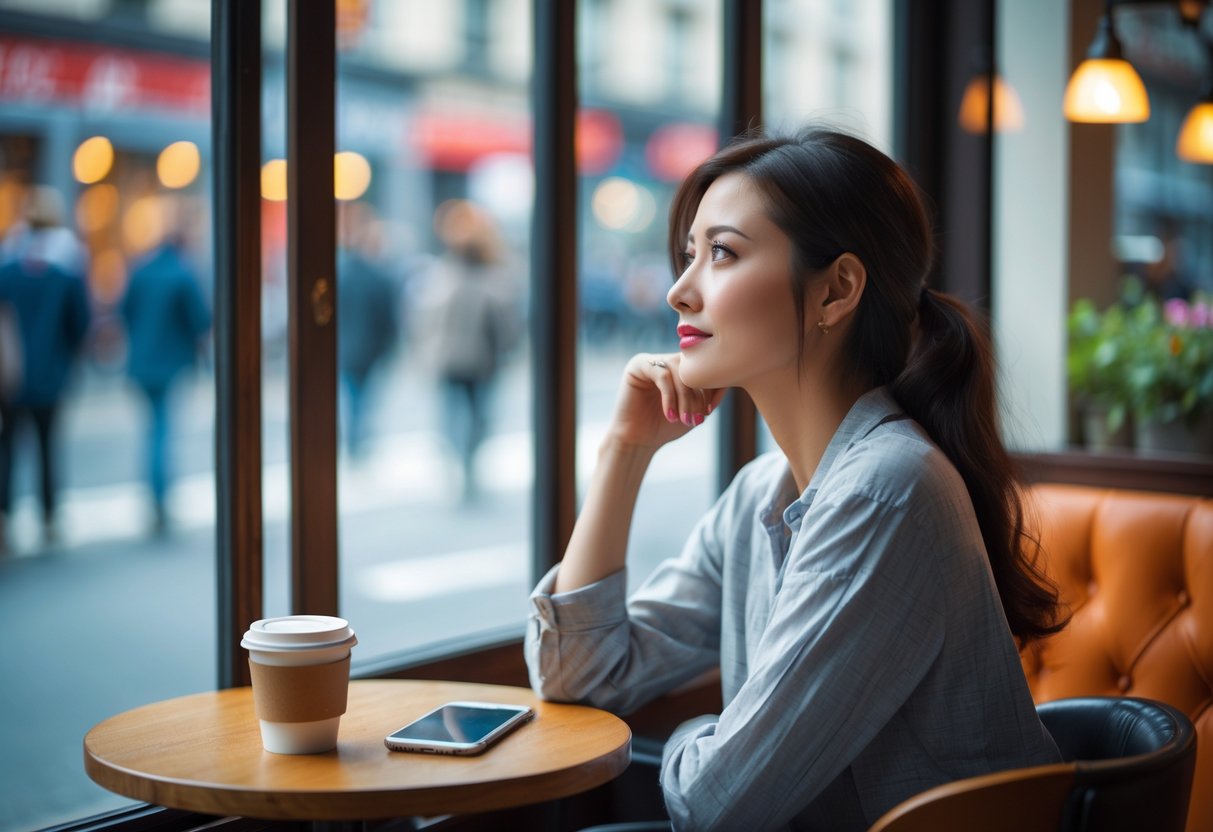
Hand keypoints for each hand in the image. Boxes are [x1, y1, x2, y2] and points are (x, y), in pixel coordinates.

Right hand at [604, 353, 724, 450]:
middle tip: (698, 419)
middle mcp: (667, 359)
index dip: (712, 387)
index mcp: (681, 368)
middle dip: (699, 395)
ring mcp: (652, 360)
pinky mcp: (638, 365)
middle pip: (693, 368)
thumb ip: (710, 395)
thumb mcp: (695, 409)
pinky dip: (670, 397)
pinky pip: (662, 374)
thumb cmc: (666, 427)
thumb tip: (728, 381)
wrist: (638, 441)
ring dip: (686, 398)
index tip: (709, 411)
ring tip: (685, 420)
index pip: (704, 367)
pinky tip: (670, 416)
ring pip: (679, 371)